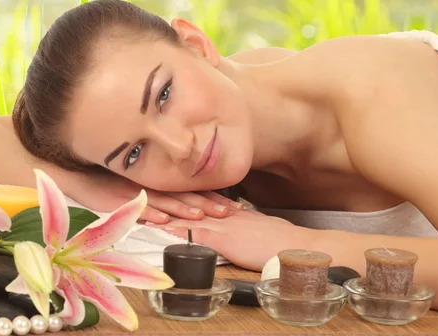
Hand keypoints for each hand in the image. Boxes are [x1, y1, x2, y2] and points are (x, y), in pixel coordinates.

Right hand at [72, 171, 243, 223]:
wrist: (80, 171)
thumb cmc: (114, 178)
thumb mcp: (144, 181)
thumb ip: (166, 189)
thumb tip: (193, 203)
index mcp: (162, 182)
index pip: (193, 190)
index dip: (213, 198)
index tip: (234, 207)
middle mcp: (153, 186)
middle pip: (184, 196)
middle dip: (206, 205)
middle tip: (228, 213)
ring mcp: (136, 192)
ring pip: (164, 201)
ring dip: (182, 210)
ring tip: (200, 217)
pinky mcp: (116, 199)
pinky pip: (135, 207)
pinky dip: (150, 213)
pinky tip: (163, 220)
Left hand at [149, 209, 311, 270]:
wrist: (296, 246)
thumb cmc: (283, 240)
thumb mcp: (262, 225)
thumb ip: (248, 219)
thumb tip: (240, 215)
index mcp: (232, 211)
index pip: (202, 199)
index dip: (182, 196)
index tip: (165, 192)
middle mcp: (223, 214)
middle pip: (188, 203)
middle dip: (166, 200)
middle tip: (144, 193)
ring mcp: (222, 226)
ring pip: (186, 216)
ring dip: (164, 214)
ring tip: (141, 209)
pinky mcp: (222, 240)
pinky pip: (192, 235)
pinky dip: (174, 232)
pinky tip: (158, 231)